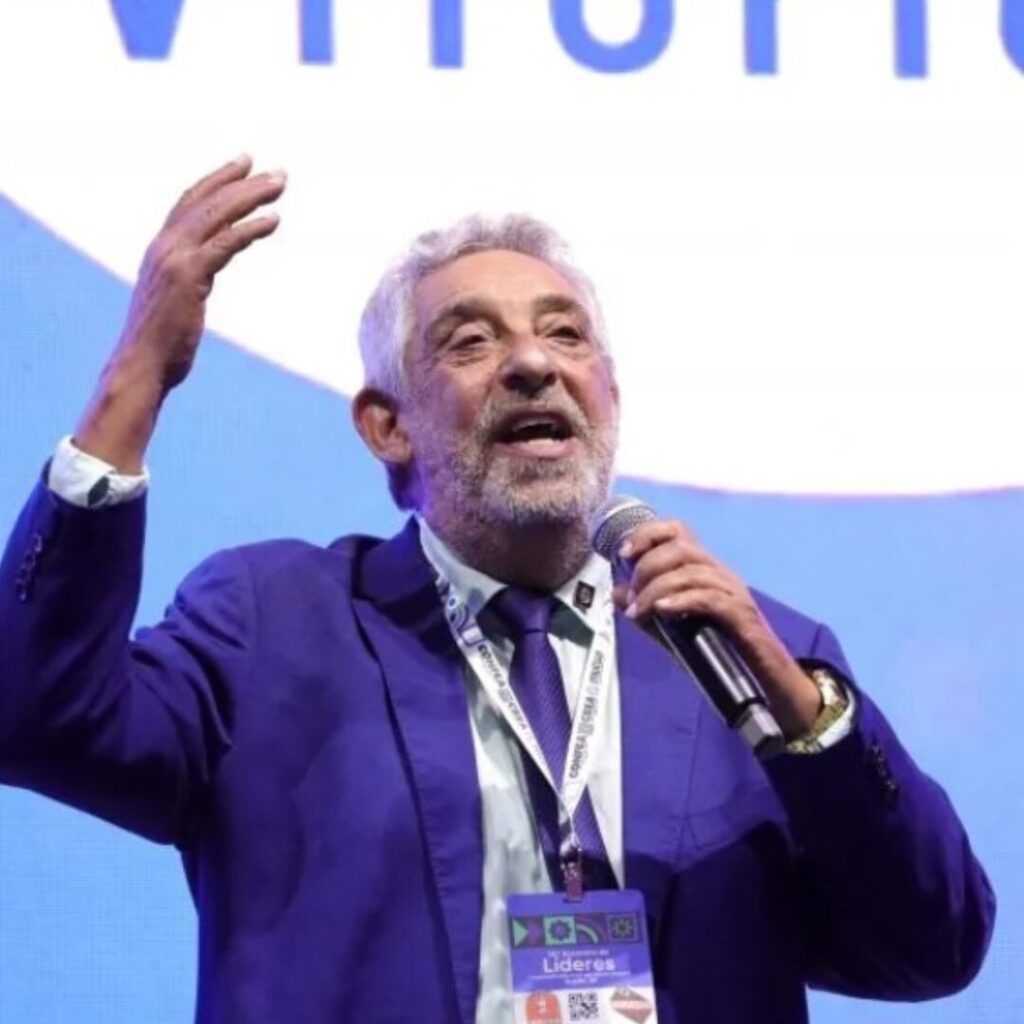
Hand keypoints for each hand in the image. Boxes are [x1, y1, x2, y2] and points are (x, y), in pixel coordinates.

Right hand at [120, 155, 285, 390]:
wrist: (141, 365)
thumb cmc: (160, 344)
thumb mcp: (176, 300)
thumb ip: (189, 279)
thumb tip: (203, 274)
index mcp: (160, 249)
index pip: (190, 203)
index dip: (217, 181)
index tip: (244, 166)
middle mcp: (164, 246)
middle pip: (208, 201)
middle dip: (242, 182)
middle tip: (277, 173)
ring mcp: (174, 258)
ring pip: (217, 215)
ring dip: (251, 196)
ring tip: (280, 185)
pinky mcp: (188, 275)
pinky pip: (225, 242)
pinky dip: (249, 228)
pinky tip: (274, 220)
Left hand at [613, 518, 821, 738]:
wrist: (762, 680)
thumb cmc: (719, 651)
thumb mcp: (671, 630)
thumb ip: (644, 611)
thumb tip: (615, 593)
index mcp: (705, 569)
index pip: (679, 530)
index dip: (649, 534)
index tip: (624, 553)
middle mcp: (720, 573)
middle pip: (681, 547)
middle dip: (647, 567)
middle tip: (632, 597)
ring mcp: (733, 592)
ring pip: (692, 571)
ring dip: (657, 588)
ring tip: (639, 610)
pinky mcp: (741, 616)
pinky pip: (709, 597)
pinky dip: (681, 600)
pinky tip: (662, 610)